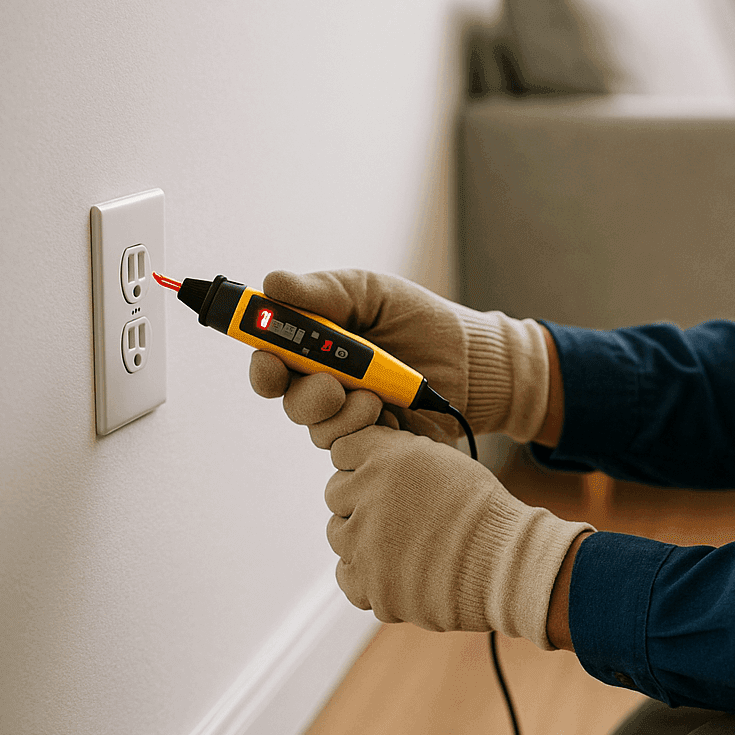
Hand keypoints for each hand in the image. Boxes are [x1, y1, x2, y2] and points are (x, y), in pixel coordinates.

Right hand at [247, 269, 550, 442]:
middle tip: (331, 385)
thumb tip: (272, 284)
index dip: (262, 367)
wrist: (471, 357)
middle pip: (289, 403)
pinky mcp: (377, 443)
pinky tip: (394, 416)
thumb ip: (324, 292)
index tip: (269, 362)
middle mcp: (326, 386)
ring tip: (377, 398)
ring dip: (343, 414)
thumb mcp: (371, 293)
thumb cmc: (418, 320)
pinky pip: (356, 450)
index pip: (270, 364)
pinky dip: (370, 432)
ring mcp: (351, 418)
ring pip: (319, 431)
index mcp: (314, 348)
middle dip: (305, 395)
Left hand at [313, 389, 591, 644]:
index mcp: (387, 457)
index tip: (382, 476)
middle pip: (336, 493)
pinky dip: (367, 575)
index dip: (362, 462)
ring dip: (363, 537)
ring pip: (339, 535)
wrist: (506, 563)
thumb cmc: (481, 510)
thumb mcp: (442, 460)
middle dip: (360, 500)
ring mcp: (365, 544)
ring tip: (403, 543)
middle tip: (396, 512)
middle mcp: (368, 495)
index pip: (343, 450)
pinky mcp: (370, 586)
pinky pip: (347, 576)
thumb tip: (361, 460)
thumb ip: (396, 454)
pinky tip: (398, 569)